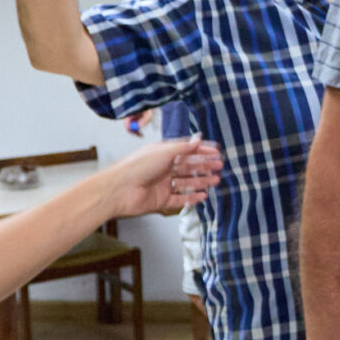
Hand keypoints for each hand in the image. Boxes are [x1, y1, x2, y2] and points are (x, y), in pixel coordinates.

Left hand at [100, 137, 222, 218]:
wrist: (120, 189)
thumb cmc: (137, 167)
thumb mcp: (164, 151)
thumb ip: (183, 147)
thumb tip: (198, 140)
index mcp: (162, 154)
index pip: (186, 151)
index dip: (202, 151)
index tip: (216, 152)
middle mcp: (163, 168)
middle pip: (188, 167)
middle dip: (204, 166)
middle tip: (219, 167)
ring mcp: (162, 185)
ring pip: (186, 183)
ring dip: (201, 181)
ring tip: (215, 181)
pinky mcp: (161, 200)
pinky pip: (180, 199)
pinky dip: (192, 198)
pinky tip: (203, 196)